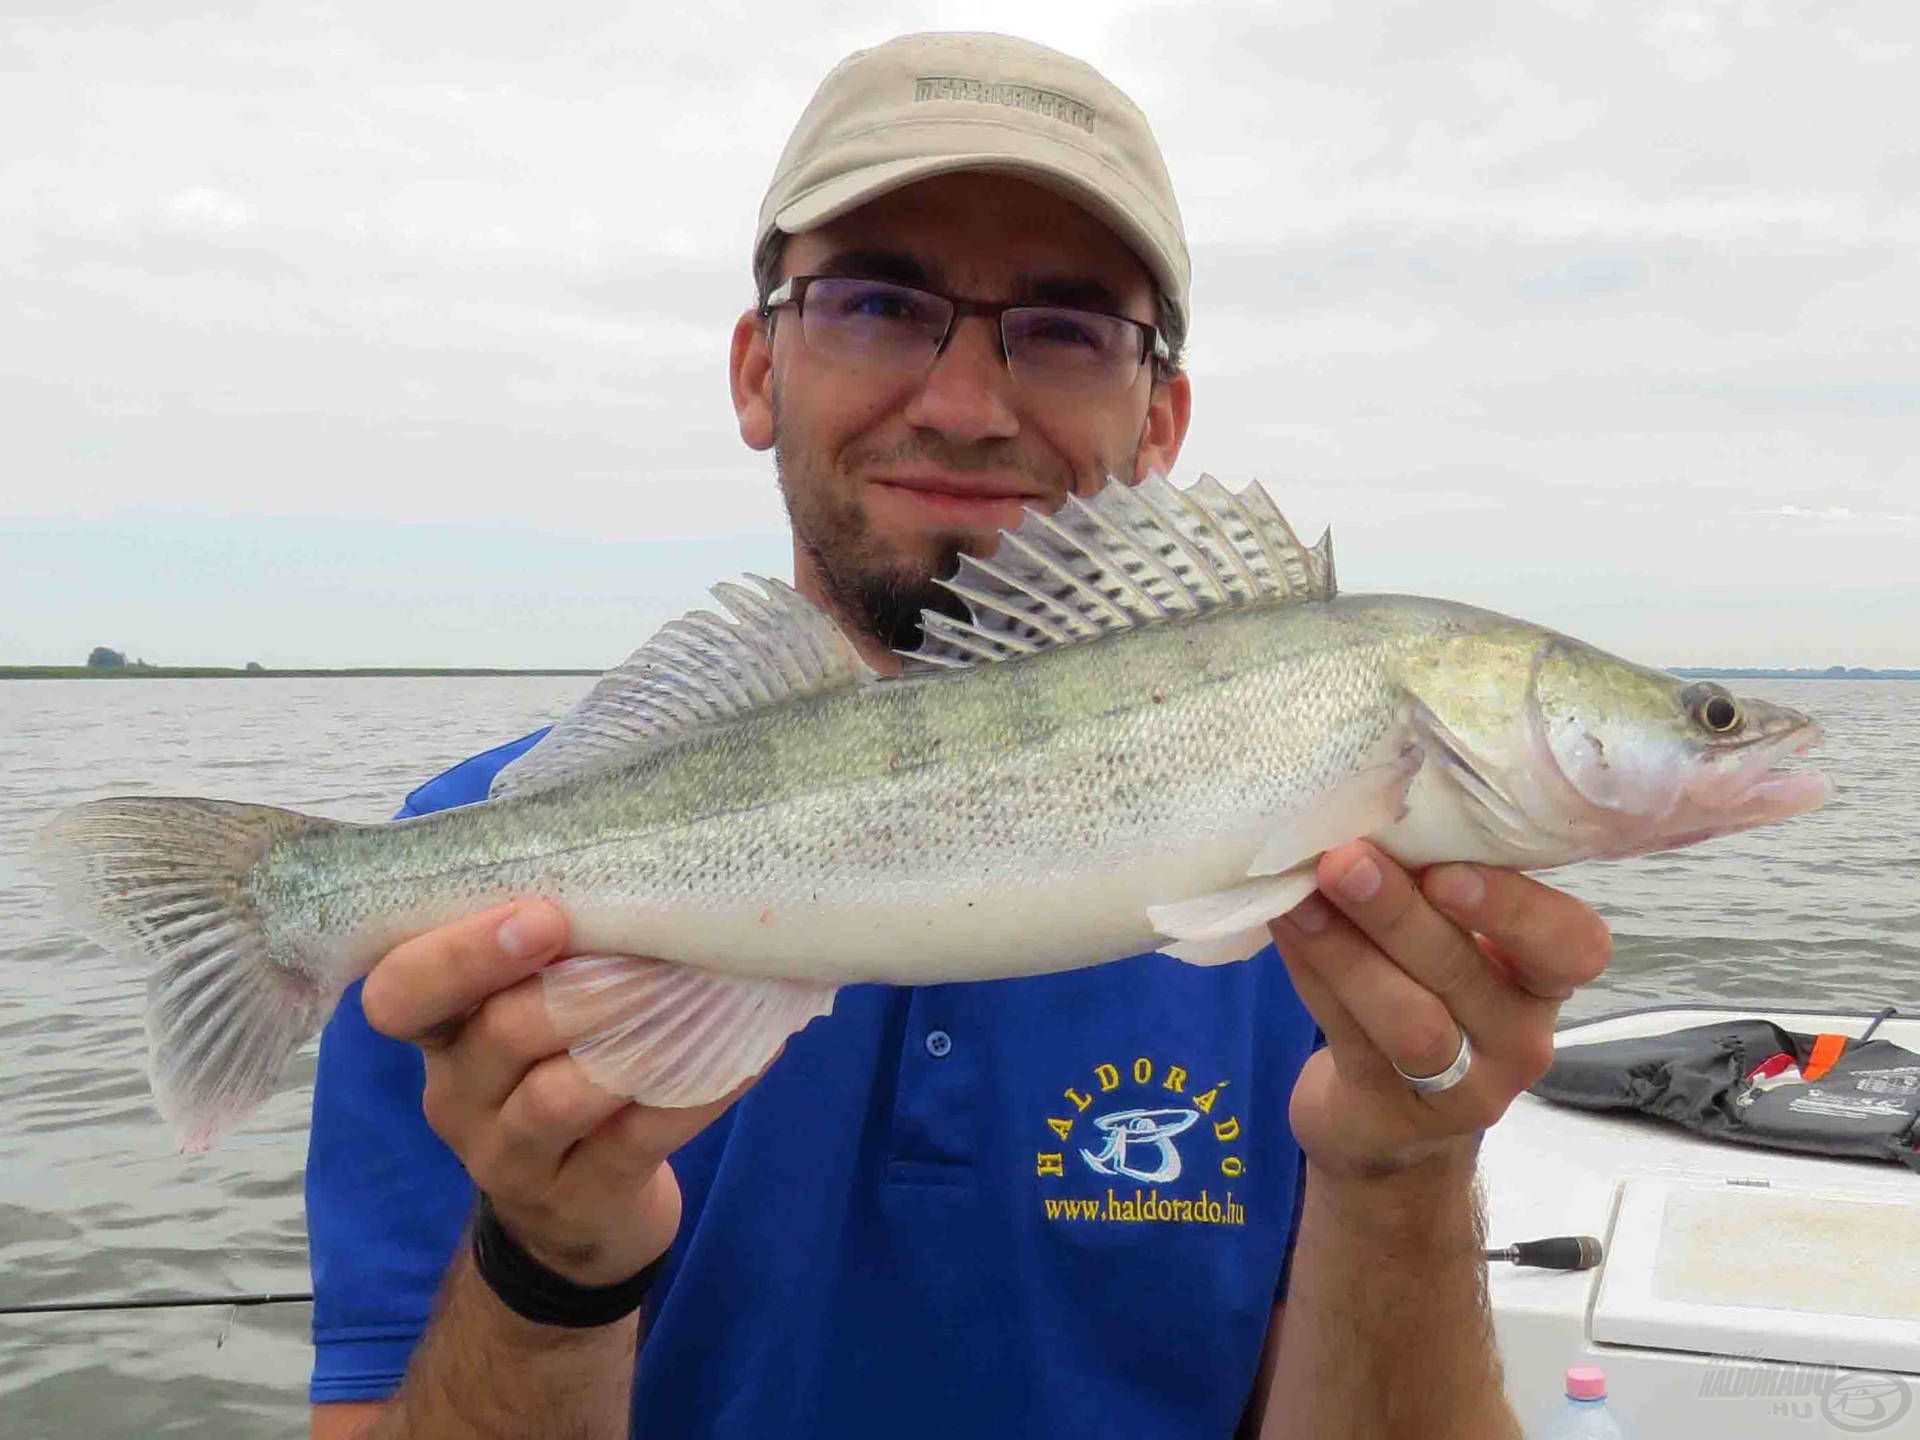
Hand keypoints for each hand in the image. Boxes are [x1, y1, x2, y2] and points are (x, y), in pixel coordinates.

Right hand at [359, 899, 750, 1285]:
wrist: (578, 1220)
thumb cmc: (560, 1076)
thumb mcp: (531, 1020)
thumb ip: (553, 956)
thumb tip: (644, 864)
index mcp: (442, 1033)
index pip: (399, 993)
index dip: (460, 953)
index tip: (542, 917)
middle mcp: (459, 1095)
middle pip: (497, 1033)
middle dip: (577, 988)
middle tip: (647, 956)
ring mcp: (511, 1159)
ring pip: (560, 1096)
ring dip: (638, 1040)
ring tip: (706, 995)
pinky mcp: (579, 1200)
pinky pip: (638, 1140)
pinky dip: (695, 1092)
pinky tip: (750, 1055)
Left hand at [1268, 842, 1610, 1183]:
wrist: (1384, 1121)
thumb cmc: (1421, 995)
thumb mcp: (1449, 943)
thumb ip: (1428, 886)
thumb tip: (1364, 806)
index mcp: (1545, 978)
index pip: (1572, 945)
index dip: (1515, 908)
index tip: (1446, 870)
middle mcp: (1519, 1038)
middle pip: (1467, 975)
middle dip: (1399, 913)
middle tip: (1344, 860)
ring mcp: (1463, 1090)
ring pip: (1410, 1021)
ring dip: (1347, 951)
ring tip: (1299, 897)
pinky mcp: (1394, 1116)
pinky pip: (1350, 1039)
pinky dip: (1314, 977)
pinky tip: (1285, 929)